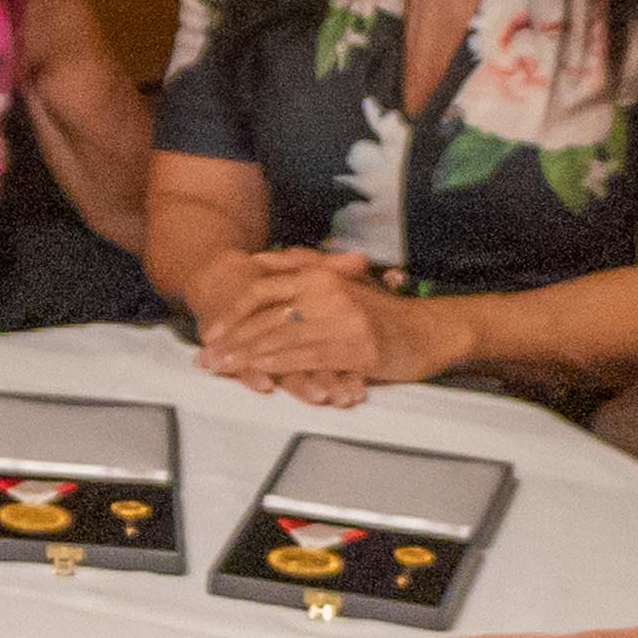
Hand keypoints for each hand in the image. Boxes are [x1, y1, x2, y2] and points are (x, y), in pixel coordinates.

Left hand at [198, 249, 448, 405]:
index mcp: (320, 275)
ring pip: (283, 339)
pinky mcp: (357, 348)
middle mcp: (328, 292)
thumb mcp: (341, 283)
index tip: (213, 331)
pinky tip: (261, 376)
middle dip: (233, 340)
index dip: (234, 312)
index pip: (264, 290)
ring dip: (248, 356)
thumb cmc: (380, 311)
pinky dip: (283, 367)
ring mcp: (343, 320)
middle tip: (207, 357)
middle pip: (268, 317)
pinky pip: (310, 358)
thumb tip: (258, 262)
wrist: (430, 330)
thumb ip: (302, 270)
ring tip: (223, 369)